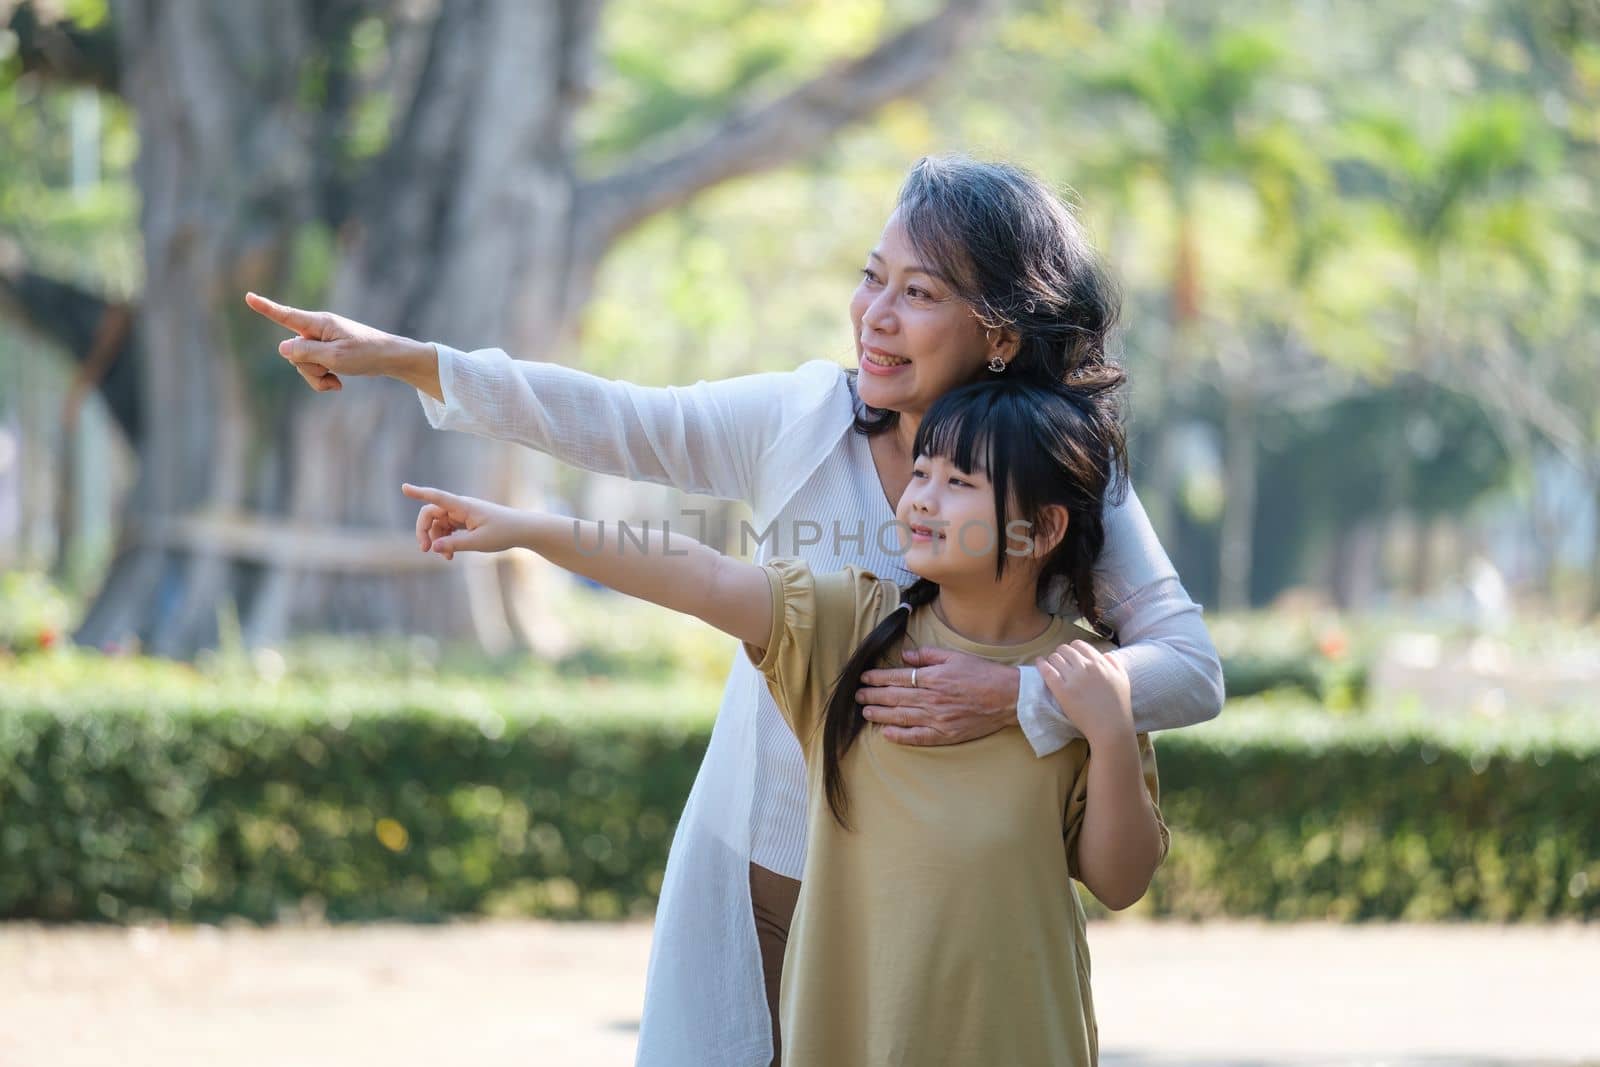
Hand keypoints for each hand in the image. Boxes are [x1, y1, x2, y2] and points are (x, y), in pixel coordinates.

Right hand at [245, 291, 427, 392]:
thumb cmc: (366, 354)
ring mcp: (322, 342)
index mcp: (319, 323)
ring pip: (302, 364)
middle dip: (307, 368)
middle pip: (293, 352)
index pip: (286, 316)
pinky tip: (338, 384)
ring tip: (337, 380)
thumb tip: (282, 348)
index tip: (248, 296)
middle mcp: (317, 330)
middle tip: (331, 371)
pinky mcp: (327, 353)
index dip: (266, 308)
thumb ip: (307, 353)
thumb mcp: (335, 357)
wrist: (391, 358)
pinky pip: (314, 370)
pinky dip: (323, 380)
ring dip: (316, 377)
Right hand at [401, 483, 524, 559]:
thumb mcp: (478, 542)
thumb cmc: (503, 532)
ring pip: (439, 524)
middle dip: (424, 531)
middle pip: (431, 514)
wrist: (522, 530)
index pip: (436, 497)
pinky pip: (448, 530)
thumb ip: (454, 544)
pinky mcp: (466, 522)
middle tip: (425, 550)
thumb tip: (433, 547)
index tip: (404, 487)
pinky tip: (450, 556)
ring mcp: (463, 514)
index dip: (419, 493)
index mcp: (463, 506)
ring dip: (437, 540)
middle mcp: (460, 507)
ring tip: (446, 558)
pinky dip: (446, 542)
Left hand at [855, 647, 1019, 745]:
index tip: (864, 678)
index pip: (897, 677)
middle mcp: (932, 699)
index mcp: (933, 678)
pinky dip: (900, 736)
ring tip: (865, 712)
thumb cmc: (983, 674)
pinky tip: (886, 734)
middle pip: (895, 698)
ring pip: (901, 717)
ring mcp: (938, 719)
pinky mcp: (946, 734)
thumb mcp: (955, 657)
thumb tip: (905, 656)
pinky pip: (917, 737)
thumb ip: (928, 656)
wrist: (1008, 697)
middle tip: (858, 696)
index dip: (878, 678)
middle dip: (873, 696)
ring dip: (880, 715)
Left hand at [1035, 640, 1132, 745]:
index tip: (1071, 656)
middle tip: (1060, 661)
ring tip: (1050, 664)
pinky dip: (1041, 664)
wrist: (1110, 727)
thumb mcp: (1123, 679)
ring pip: (1055, 658)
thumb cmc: (1118, 705)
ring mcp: (1073, 678)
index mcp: (1099, 663)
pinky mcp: (1062, 691)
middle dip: (1061, 653)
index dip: (1073, 649)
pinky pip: (1047, 671)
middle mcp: (1085, 667)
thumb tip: (1104, 654)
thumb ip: (1114, 663)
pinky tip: (1039, 663)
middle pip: (1065, 649)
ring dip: (1052, 659)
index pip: (1080, 645)